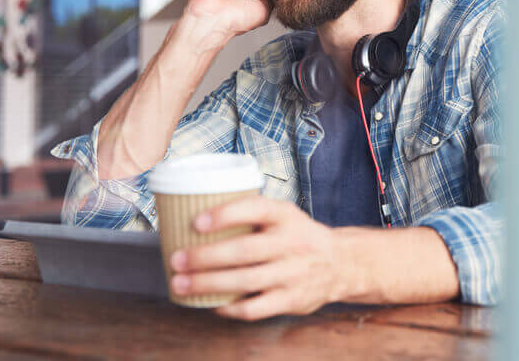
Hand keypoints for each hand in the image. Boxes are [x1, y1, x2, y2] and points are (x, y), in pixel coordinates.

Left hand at [169, 195, 344, 320]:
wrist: (341, 263)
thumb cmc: (298, 236)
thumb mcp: (284, 215)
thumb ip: (251, 214)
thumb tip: (194, 214)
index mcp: (287, 216)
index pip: (256, 209)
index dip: (225, 215)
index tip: (196, 222)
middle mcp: (293, 243)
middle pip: (245, 251)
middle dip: (205, 257)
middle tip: (177, 260)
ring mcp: (293, 273)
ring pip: (246, 281)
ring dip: (209, 284)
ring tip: (182, 284)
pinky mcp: (292, 300)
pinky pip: (255, 308)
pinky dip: (229, 308)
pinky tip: (212, 303)